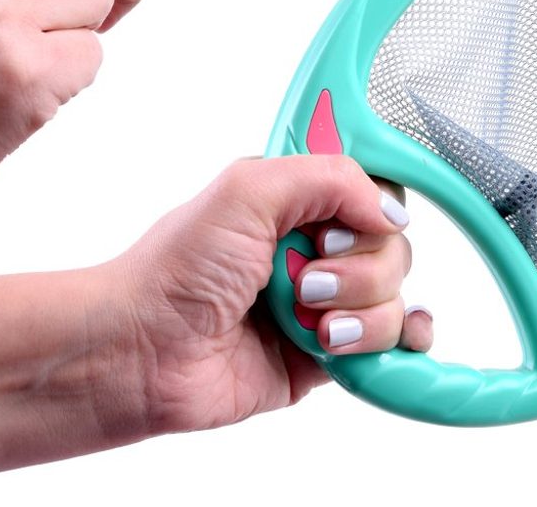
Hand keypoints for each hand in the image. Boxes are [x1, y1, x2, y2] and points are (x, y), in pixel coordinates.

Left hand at [112, 155, 432, 432]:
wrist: (141, 353)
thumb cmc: (177, 270)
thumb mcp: (248, 189)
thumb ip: (330, 179)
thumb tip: (393, 212)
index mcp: (300, 205)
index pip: (375, 196)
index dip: (372, 215)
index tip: (335, 233)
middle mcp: (317, 252)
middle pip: (393, 252)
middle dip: (358, 271)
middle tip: (306, 280)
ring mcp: (325, 306)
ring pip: (394, 300)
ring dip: (361, 313)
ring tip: (308, 322)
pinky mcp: (326, 356)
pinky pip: (389, 348)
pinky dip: (395, 344)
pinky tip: (368, 341)